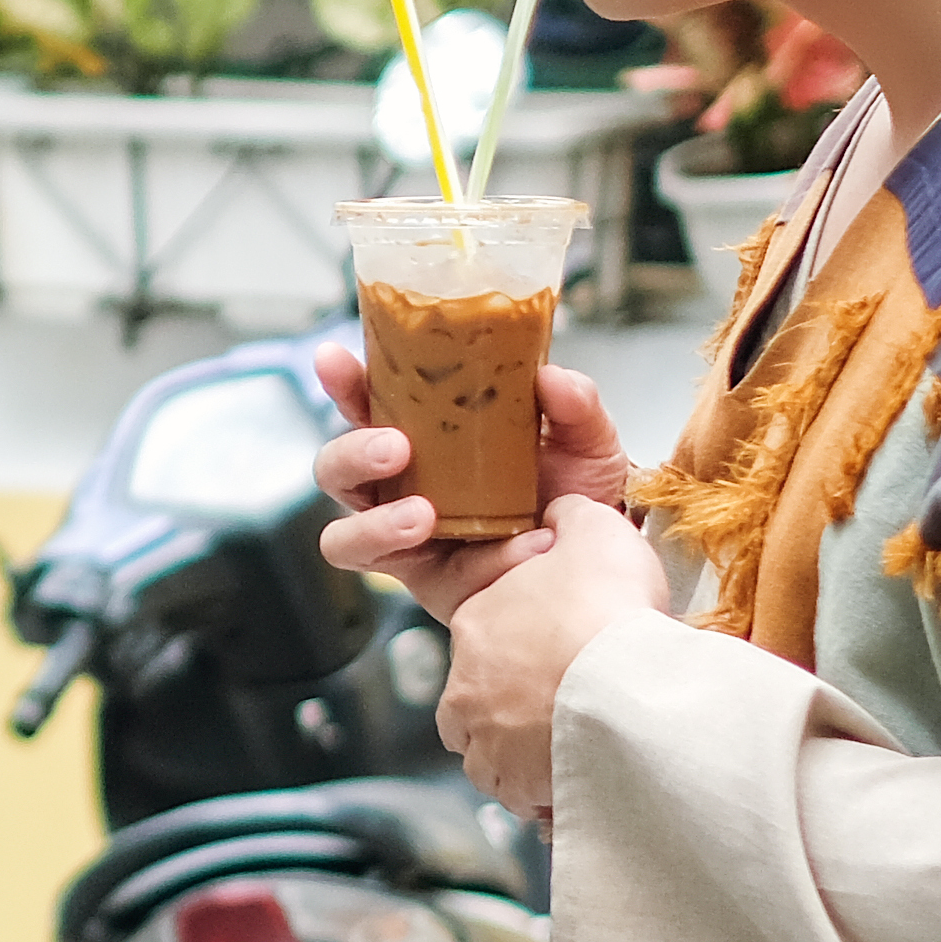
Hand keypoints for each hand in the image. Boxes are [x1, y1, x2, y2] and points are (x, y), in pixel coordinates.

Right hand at [311, 345, 639, 620]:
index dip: (345, 382)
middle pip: (337, 468)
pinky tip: (492, 554)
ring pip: (343, 533)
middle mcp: (404, 486)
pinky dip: (442, 563)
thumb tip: (549, 378)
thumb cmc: (579, 495)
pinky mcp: (425, 581)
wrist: (604, 561)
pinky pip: (399, 575)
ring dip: (374, 522)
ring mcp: (406, 537)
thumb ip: (575, 404)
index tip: (336, 361)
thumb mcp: (587, 441)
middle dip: (352, 453)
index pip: (371, 404)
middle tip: (396, 447)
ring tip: (422, 515)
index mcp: (428, 437)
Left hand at [429, 494, 669, 818]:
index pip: (483, 635)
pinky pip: (525, 798)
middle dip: (508, 708)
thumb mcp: (594, 530)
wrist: (627, 682)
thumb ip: (571, 516)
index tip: (557, 652)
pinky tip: (581, 785)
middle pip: (475, 702)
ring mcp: (487, 742)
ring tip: (572, 751)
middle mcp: (466, 688)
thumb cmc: (609, 608)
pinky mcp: (515, 785)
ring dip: (522, 756)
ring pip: (492, 756)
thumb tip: (561, 507)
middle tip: (561, 706)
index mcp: (476, 623)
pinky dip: (545, 796)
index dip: (522, 645)